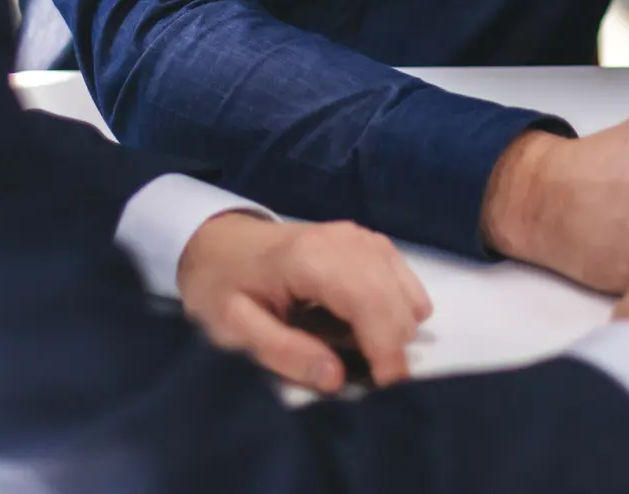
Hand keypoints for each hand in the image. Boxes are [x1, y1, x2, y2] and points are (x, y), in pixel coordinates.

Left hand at [176, 213, 431, 391]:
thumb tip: (337, 378)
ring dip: (393, 330)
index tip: (387, 390)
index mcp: (311, 258)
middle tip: (368, 381)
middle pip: (395, 301)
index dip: (386, 349)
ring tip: (357, 350)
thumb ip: (285, 353)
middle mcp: (347, 240)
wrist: (222, 244)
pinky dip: (395, 310)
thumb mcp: (234, 329)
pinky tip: (365, 325)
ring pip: (406, 293)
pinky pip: (404, 282)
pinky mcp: (371, 242)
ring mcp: (363, 237)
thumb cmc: (223, 287)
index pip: (369, 303)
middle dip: (391, 347)